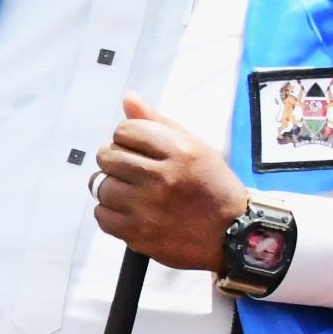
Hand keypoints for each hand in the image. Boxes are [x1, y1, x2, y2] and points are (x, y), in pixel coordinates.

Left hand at [91, 96, 247, 271]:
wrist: (231, 233)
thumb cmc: (211, 186)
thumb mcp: (195, 147)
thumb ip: (158, 123)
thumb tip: (128, 99)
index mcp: (178, 151)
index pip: (124, 131)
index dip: (127, 138)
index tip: (137, 149)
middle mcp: (161, 177)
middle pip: (107, 156)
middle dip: (115, 161)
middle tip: (133, 171)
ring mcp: (147, 208)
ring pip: (100, 185)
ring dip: (112, 187)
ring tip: (133, 192)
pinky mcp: (137, 234)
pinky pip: (101, 215)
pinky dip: (110, 213)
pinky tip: (130, 211)